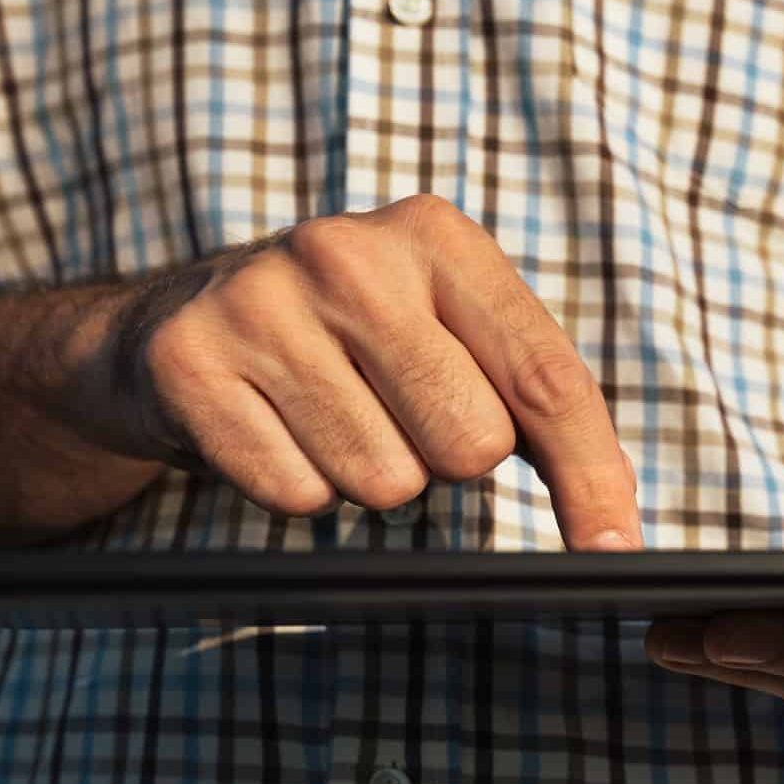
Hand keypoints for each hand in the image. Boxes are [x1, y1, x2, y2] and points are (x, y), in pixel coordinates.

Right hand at [57, 195, 640, 548]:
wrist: (166, 325)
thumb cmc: (343, 340)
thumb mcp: (441, 328)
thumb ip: (532, 396)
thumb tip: (613, 505)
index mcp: (438, 237)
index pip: (548, 376)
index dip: (591, 474)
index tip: (617, 545)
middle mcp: (350, 253)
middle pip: (472, 442)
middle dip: (447, 462)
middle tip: (397, 418)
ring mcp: (262, 301)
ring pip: (385, 482)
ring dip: (368, 478)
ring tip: (327, 419)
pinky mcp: (190, 362)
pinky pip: (296, 495)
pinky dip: (297, 488)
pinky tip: (273, 432)